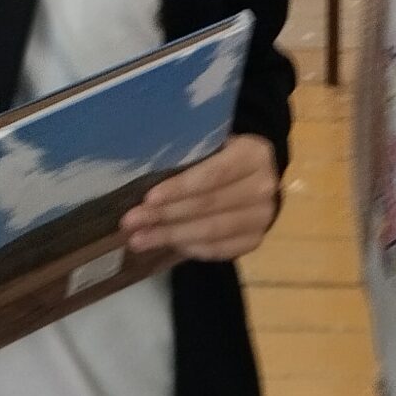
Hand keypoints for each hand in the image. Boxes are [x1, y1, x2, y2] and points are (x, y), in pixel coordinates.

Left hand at [121, 133, 280, 263]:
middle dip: (165, 215)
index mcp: (254, 155)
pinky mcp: (255, 240)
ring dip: (170, 236)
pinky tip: (165, 246)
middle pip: (209, 205)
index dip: (180, 187)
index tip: (148, 198)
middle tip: (131, 222)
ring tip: (138, 240)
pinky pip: (217, 250)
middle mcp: (264, 187)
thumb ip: (190, 158)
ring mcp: (262, 217)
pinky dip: (188, 248)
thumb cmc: (225, 156)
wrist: (258, 175)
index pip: (214, 174)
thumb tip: (144, 178)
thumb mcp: (214, 145)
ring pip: (211, 231)